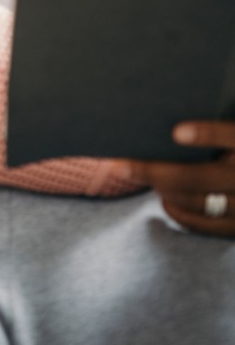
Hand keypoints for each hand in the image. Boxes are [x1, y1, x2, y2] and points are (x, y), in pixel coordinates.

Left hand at [116, 121, 234, 236]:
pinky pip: (202, 224)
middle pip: (201, 176)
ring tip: (140, 174)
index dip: (209, 134)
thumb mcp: (234, 134)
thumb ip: (218, 129)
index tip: (177, 132)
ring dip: (163, 189)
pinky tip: (165, 199)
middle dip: (156, 171)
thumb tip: (172, 120)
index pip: (234, 136)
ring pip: (196, 201)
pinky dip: (178, 211)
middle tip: (121, 164)